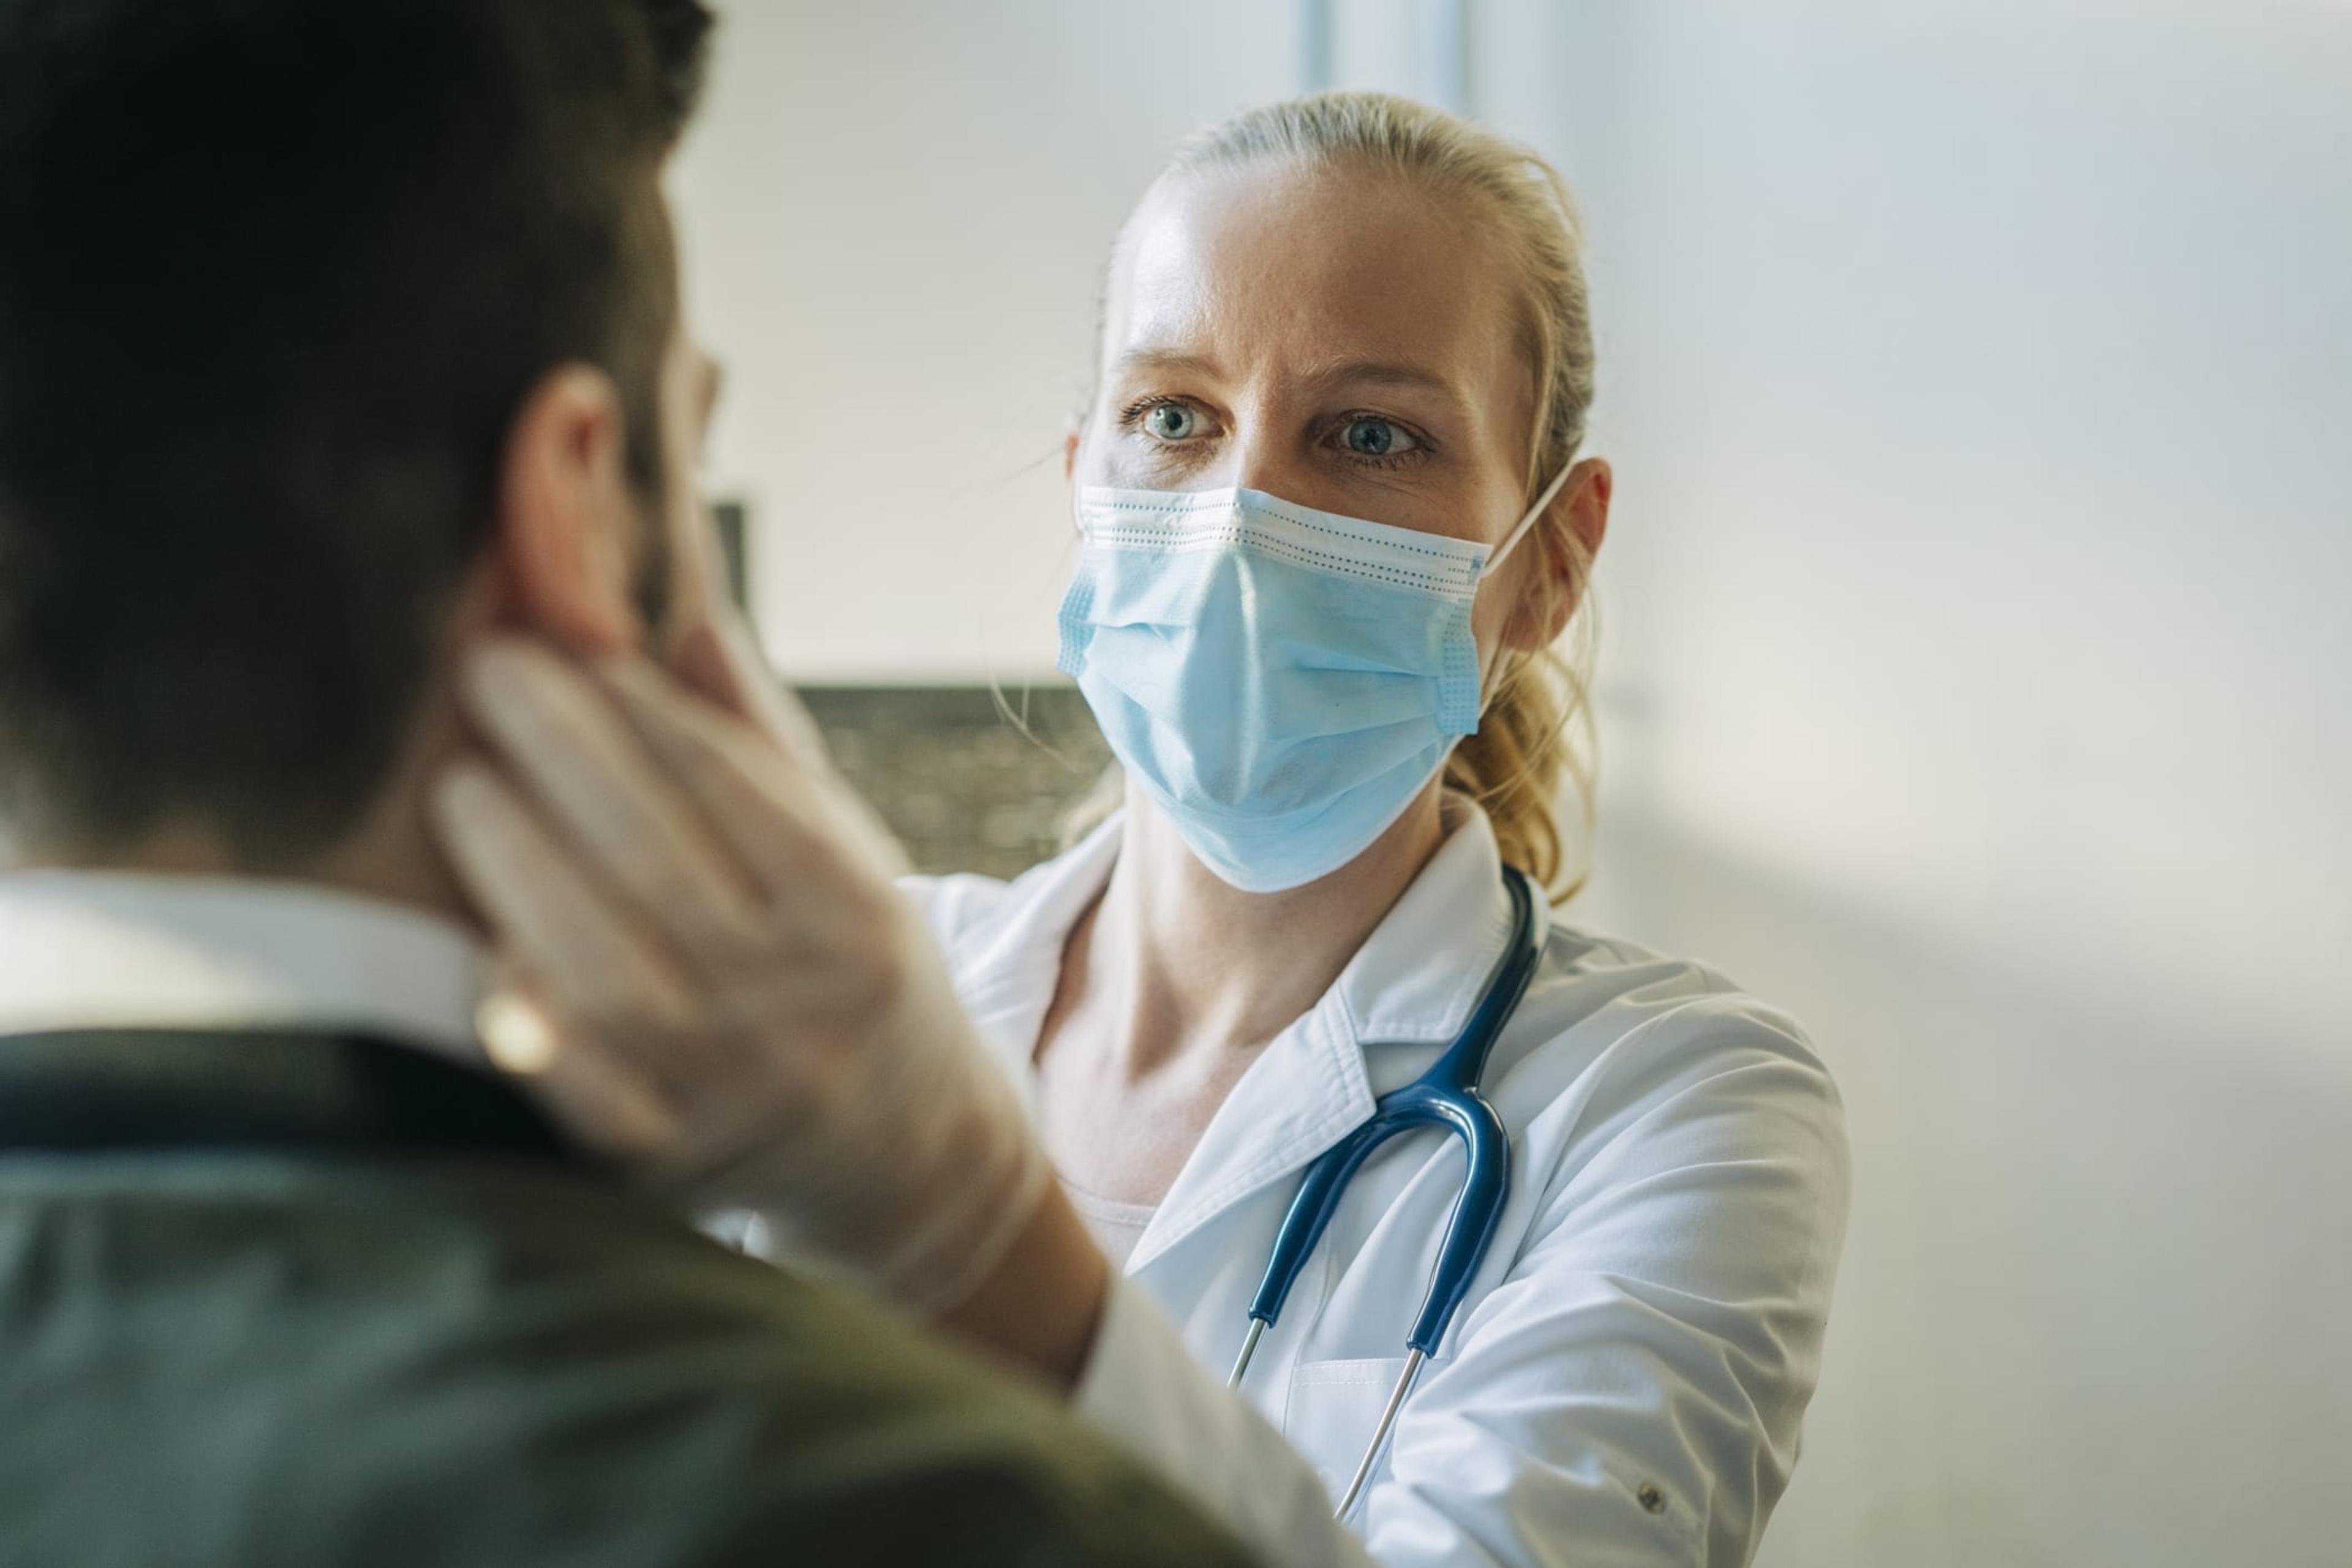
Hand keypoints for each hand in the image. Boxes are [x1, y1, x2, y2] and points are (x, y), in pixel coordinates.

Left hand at [428, 619, 1052, 1317]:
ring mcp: (729, 1091)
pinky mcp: (664, 1166)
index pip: (740, 793)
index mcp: (853, 915)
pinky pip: (576, 1090)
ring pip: (606, 974)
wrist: (907, 1157)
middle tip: (489, 668)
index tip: (575, 642)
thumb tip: (677, 610)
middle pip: (660, 864)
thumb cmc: (851, 969)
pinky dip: (526, 1013)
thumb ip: (758, 740)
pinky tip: (481, 941)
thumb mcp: (845, 852)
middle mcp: (798, 1004)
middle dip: (565, 754)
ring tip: (462, 786)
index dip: (649, 713)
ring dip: (521, 869)